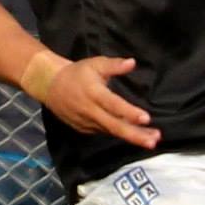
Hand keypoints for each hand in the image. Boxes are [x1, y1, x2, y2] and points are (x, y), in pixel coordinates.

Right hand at [41, 55, 160, 149]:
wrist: (51, 86)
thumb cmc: (77, 73)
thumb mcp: (95, 64)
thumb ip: (114, 65)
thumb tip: (132, 62)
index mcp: (94, 93)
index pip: (114, 105)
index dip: (129, 113)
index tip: (146, 118)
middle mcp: (91, 111)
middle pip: (114, 126)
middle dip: (135, 135)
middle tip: (153, 141)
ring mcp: (87, 123)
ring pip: (112, 132)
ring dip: (132, 137)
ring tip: (152, 141)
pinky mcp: (85, 130)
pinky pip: (105, 133)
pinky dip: (120, 135)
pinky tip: (136, 136)